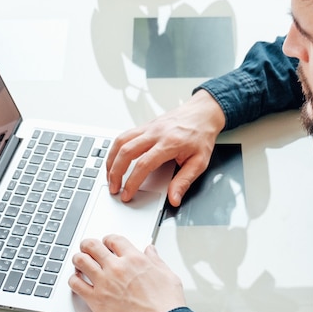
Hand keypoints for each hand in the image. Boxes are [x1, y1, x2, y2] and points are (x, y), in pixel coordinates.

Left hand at [69, 235, 185, 311]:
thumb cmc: (166, 306)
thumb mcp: (168, 275)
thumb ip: (156, 260)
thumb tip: (150, 251)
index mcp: (134, 259)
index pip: (113, 240)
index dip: (108, 240)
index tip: (107, 244)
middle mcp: (116, 267)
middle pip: (92, 246)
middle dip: (88, 245)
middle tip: (87, 248)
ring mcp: (104, 283)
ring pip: (80, 261)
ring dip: (78, 259)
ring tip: (80, 262)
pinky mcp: (95, 300)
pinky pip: (75, 284)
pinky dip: (74, 279)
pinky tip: (77, 281)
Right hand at [107, 89, 225, 206]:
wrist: (203, 113)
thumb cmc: (201, 135)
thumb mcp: (199, 162)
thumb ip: (184, 181)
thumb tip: (174, 198)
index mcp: (169, 143)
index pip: (144, 164)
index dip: (132, 182)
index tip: (127, 194)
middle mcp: (156, 133)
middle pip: (126, 152)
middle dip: (115, 173)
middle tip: (113, 188)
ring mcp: (148, 127)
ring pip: (121, 141)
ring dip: (111, 160)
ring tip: (110, 176)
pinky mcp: (145, 125)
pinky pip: (124, 135)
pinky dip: (116, 149)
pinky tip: (115, 159)